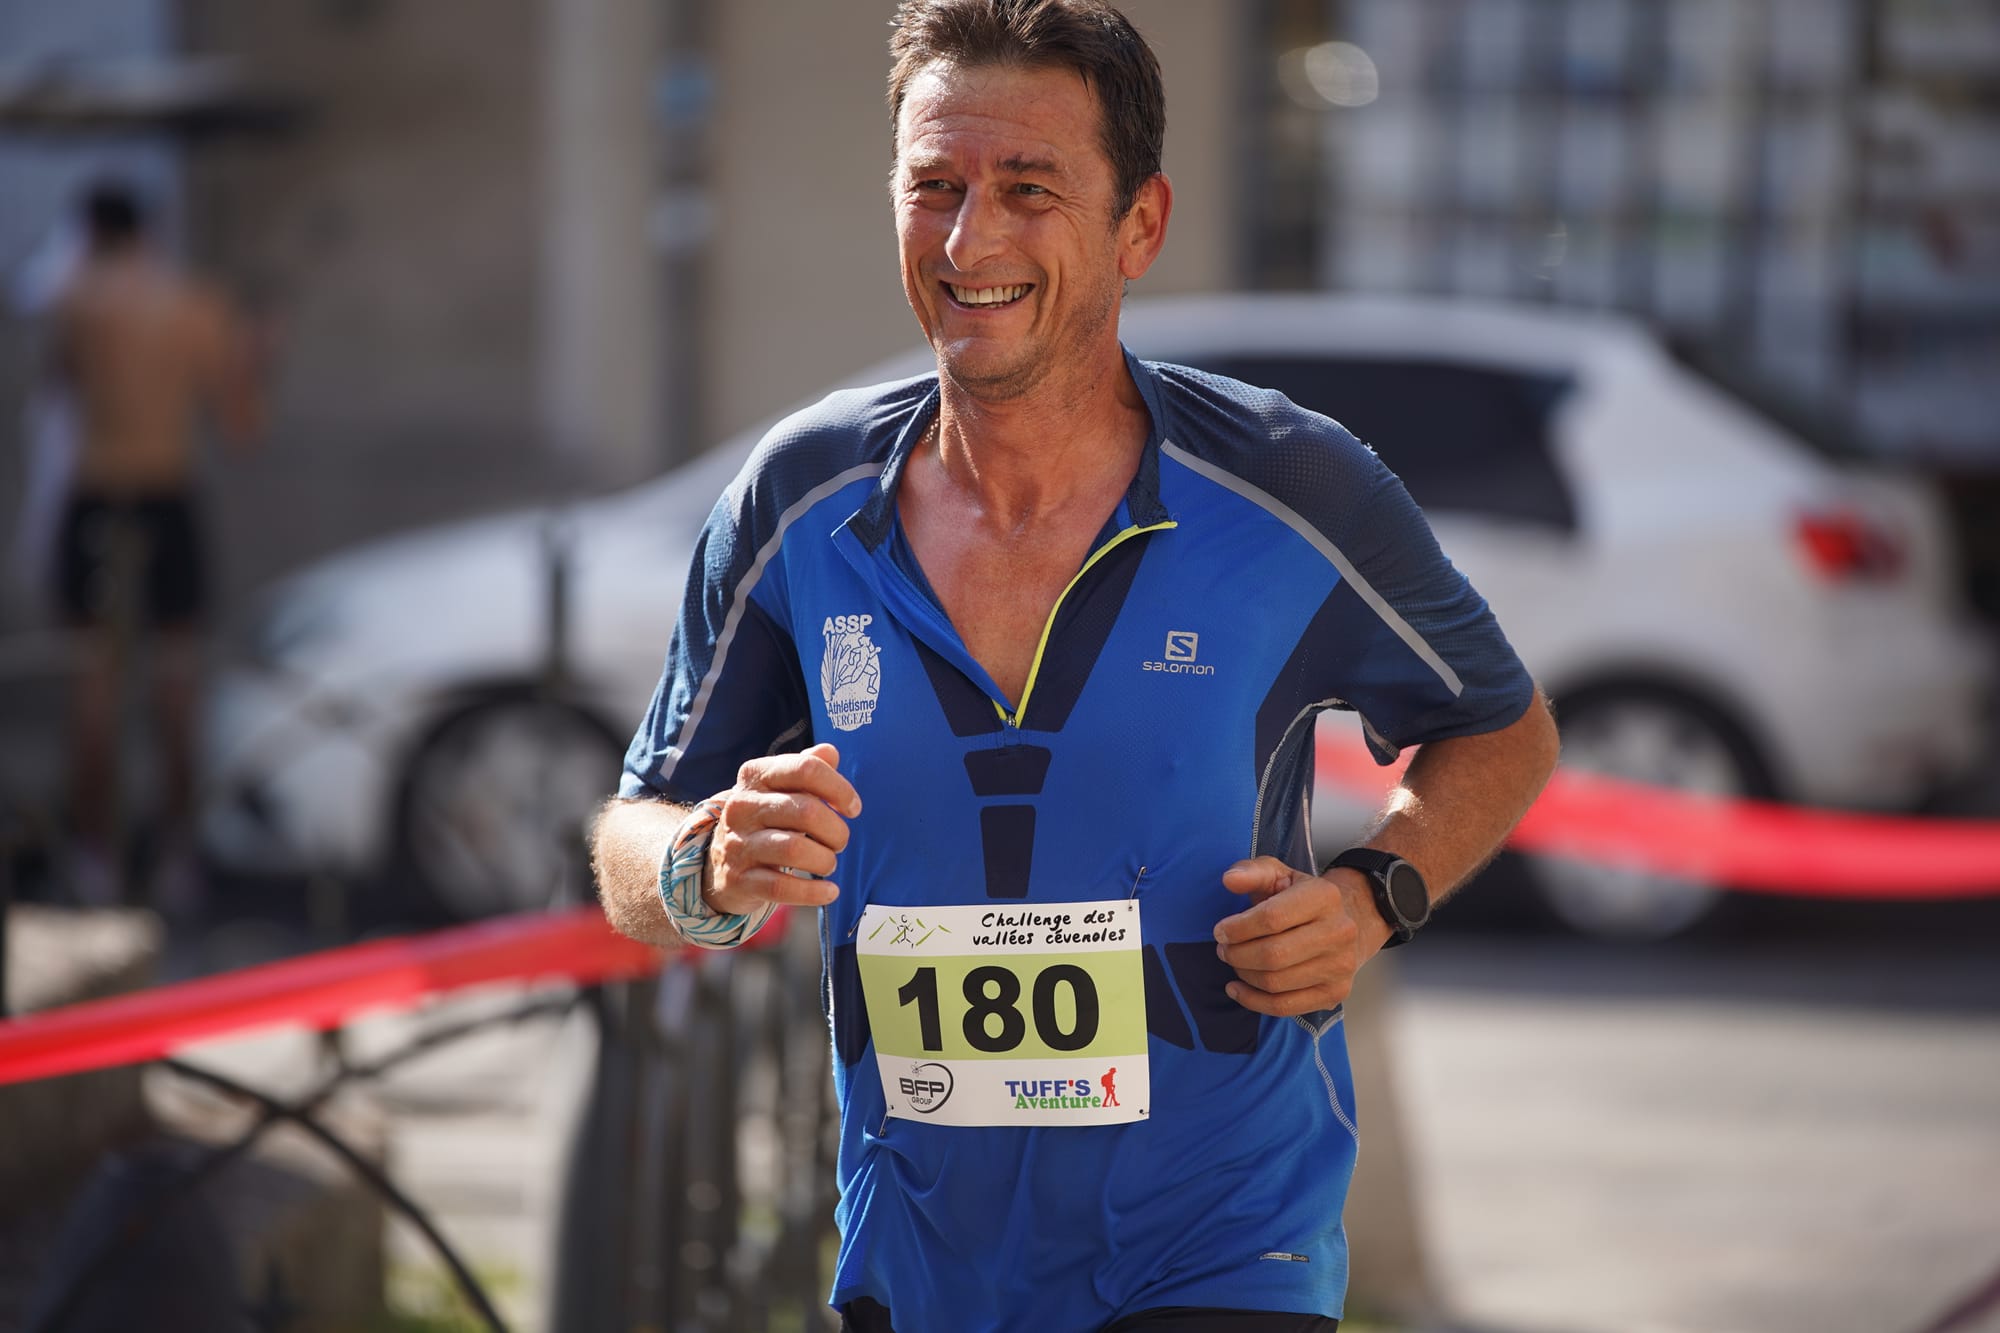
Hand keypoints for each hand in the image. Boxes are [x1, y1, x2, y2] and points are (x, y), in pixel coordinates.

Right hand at [705, 742, 860, 915]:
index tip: (852, 807)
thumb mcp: (780, 789)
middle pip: (805, 810)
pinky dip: (813, 892)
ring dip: (824, 860)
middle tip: (839, 841)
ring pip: (794, 849)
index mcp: (755, 776)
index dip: (838, 788)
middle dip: (835, 830)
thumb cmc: (765, 819)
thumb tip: (830, 753)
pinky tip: (830, 891)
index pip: (805, 768)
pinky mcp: (738, 879)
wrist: (720, 862)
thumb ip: (806, 768)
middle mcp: (742, 806)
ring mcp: (737, 843)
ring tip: (829, 863)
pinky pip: (781, 887)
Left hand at [1212, 856, 1393, 1015]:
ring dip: (1244, 974)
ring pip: (1275, 982)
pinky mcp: (1334, 993)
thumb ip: (1252, 872)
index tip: (1220, 931)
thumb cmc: (1303, 899)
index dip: (1238, 928)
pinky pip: (1285, 1007)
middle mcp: (1339, 932)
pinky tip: (1238, 988)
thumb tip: (1230, 880)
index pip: (1272, 918)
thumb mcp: (1278, 875)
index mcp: (1325, 896)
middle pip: (1273, 954)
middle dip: (1237, 954)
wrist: (1347, 924)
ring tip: (1235, 962)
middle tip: (1224, 949)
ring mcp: (1340, 966)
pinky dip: (1253, 1001)